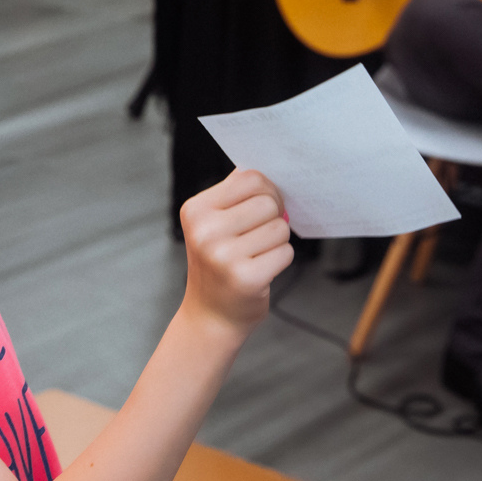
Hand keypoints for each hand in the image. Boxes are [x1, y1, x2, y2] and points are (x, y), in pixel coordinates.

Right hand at [179, 169, 293, 335]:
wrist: (210, 315)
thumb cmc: (219, 262)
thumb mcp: (212, 224)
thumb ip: (235, 193)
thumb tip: (265, 165)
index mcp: (195, 210)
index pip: (250, 178)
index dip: (268, 190)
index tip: (264, 206)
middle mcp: (205, 231)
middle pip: (268, 202)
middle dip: (274, 217)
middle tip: (260, 234)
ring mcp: (223, 255)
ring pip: (280, 228)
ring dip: (277, 241)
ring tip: (257, 255)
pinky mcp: (246, 278)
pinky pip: (285, 252)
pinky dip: (280, 260)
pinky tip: (262, 269)